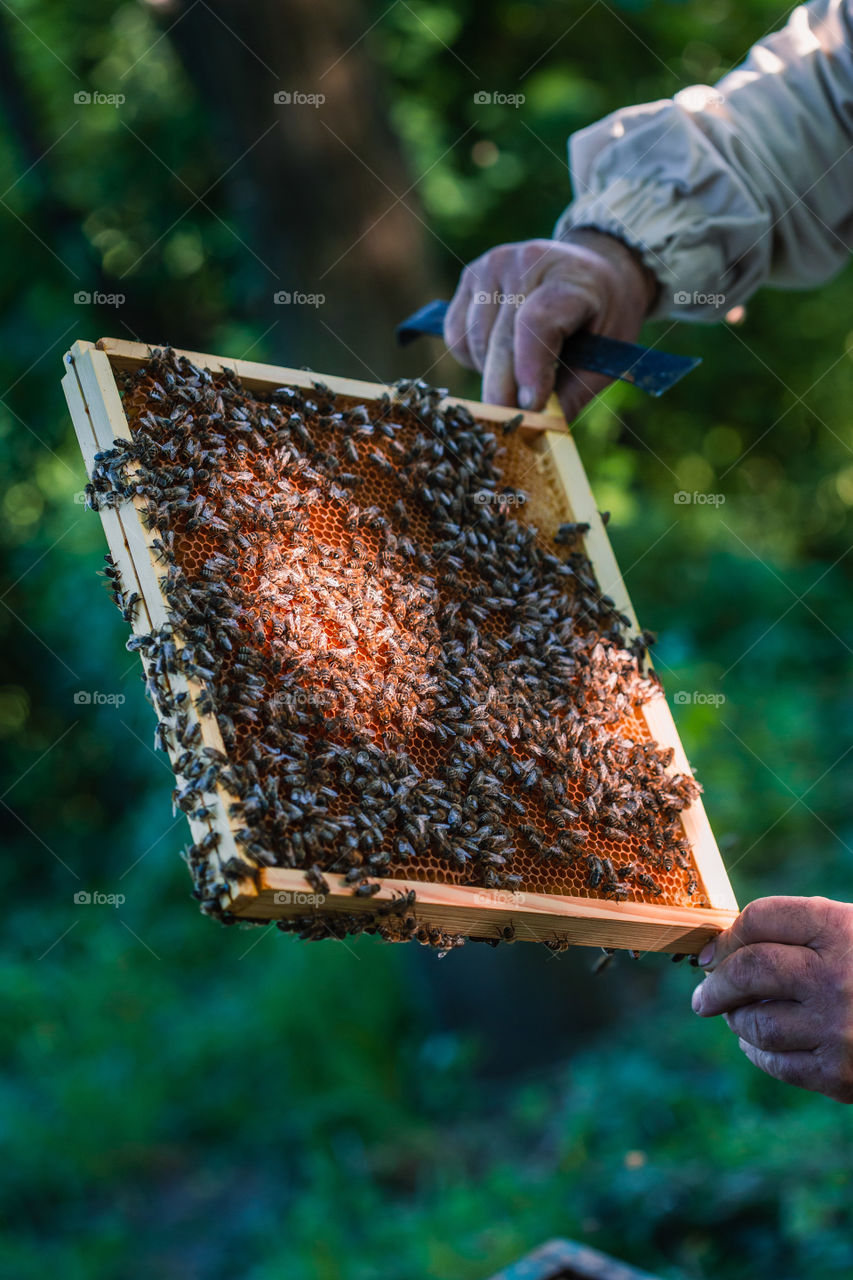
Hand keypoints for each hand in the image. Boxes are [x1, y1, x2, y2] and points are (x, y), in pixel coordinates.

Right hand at [443, 231, 657, 420]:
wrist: (592, 270)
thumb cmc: (601, 319)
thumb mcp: (604, 356)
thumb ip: (571, 394)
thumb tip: (537, 431)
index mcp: (571, 277)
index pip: (537, 323)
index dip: (529, 369)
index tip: (530, 407)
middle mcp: (528, 261)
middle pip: (500, 340)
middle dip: (502, 390)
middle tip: (509, 424)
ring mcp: (494, 264)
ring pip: (475, 342)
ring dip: (490, 373)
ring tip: (517, 373)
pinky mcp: (471, 275)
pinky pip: (457, 335)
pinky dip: (472, 357)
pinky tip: (498, 355)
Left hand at [692, 895, 852, 1101]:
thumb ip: (800, 932)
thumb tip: (724, 948)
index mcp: (842, 929)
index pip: (760, 919)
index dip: (729, 934)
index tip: (714, 950)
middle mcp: (837, 976)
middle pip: (748, 969)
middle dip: (716, 980)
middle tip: (703, 991)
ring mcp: (837, 1028)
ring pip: (755, 1021)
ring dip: (734, 1018)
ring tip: (731, 1015)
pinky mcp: (839, 1074)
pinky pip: (776, 1062)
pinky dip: (756, 1051)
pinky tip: (754, 1043)